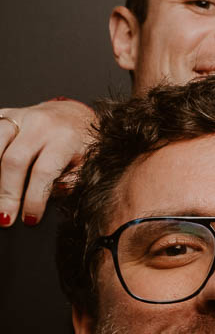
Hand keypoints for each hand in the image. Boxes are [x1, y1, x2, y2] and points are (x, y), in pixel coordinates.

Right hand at [0, 98, 95, 226]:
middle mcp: (40, 124)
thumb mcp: (88, 163)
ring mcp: (19, 117)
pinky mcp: (4, 115)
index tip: (30, 219)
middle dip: (7, 193)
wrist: (71, 114)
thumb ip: (73, 180)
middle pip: (13, 161)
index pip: (44, 172)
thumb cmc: (80, 144)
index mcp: (64, 138)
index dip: (34, 198)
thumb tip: (53, 193)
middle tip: (5, 217)